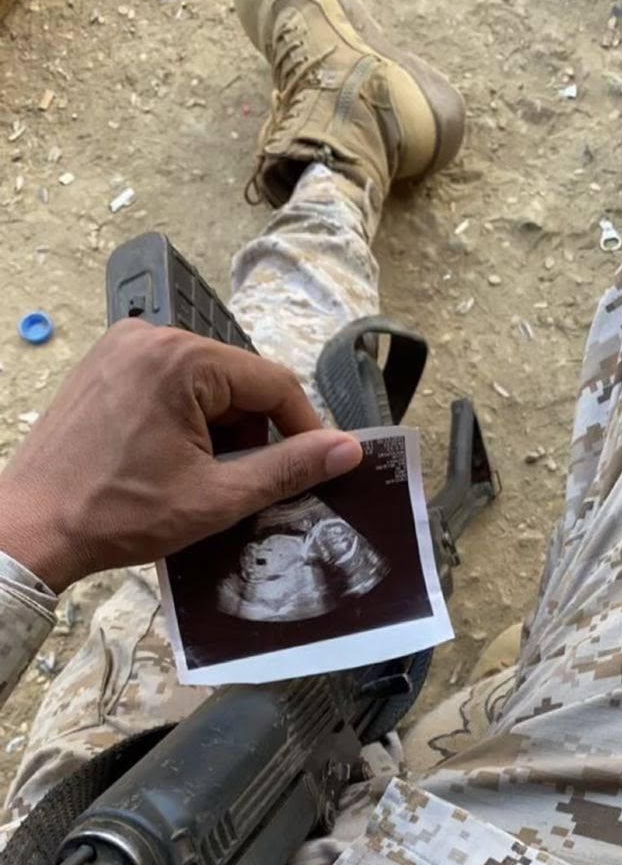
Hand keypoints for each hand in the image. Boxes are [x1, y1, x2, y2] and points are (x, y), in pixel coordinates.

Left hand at [0, 318, 361, 591]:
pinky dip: (185, 420)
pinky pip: (169, 384)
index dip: (305, 429)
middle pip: (238, 382)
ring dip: (218, 431)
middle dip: (251, 435)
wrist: (31, 527)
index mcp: (182, 359)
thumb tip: (347, 450)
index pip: (274, 383)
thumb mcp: (218, 497)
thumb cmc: (117, 514)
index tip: (318, 468)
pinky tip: (167, 462)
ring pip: (205, 385)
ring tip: (195, 480)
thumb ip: (289, 469)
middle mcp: (151, 337)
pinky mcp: (105, 366)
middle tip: (238, 486)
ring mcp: (123, 348)